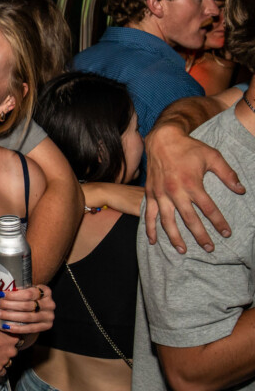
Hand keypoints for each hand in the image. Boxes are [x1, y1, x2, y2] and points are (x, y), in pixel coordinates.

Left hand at [0, 285, 54, 333]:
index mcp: (45, 291)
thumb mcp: (19, 290)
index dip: (13, 294)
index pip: (28, 293)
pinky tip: (5, 326)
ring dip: (10, 316)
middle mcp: (50, 303)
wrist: (34, 309)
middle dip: (9, 305)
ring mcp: (49, 316)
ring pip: (27, 317)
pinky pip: (30, 329)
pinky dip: (17, 328)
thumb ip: (3, 287)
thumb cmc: (24, 297)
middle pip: (27, 305)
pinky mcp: (46, 327)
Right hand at [0, 299, 19, 374]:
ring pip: (9, 359)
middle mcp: (12, 348)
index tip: (3, 331)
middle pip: (14, 347)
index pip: (19, 333)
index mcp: (12, 334)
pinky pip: (2, 371)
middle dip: (8, 345)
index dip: (11, 332)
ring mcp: (5, 360)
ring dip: (3, 356)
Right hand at [144, 124, 242, 251]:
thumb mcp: (212, 156)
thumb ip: (227, 174)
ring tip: (182, 250)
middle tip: (209, 248)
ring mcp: (161, 194)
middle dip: (200, 236)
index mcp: (192, 183)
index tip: (226, 233)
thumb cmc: (189, 147)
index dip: (219, 222)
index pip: (209, 209)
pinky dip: (150, 229)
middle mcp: (175, 191)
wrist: (162, 140)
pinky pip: (149, 215)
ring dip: (175, 237)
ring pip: (167, 221)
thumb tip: (241, 190)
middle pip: (189, 220)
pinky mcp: (150, 194)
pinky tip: (153, 241)